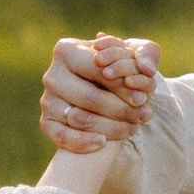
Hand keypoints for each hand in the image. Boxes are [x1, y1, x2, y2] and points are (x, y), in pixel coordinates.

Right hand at [40, 31, 157, 157]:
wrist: (104, 87)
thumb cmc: (120, 67)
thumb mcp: (136, 53)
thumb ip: (146, 53)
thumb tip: (146, 69)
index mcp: (67, 50)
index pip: (97, 70)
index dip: (122, 86)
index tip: (143, 98)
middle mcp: (52, 74)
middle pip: (89, 97)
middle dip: (120, 109)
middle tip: (142, 116)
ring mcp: (47, 100)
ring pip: (79, 118)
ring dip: (110, 127)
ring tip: (132, 128)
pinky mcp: (47, 121)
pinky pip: (61, 136)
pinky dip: (82, 142)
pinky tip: (103, 143)